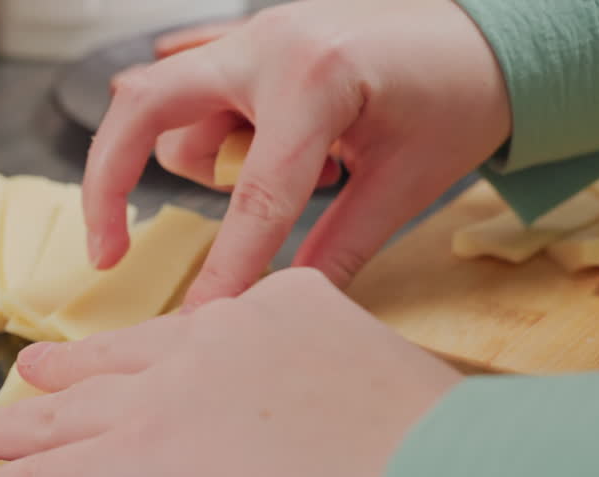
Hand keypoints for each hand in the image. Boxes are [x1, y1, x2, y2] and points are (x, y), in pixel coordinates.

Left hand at [0, 269, 461, 476]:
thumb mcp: (381, 398)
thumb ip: (316, 404)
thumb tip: (286, 445)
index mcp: (285, 313)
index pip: (202, 336)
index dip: (159, 358)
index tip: (137, 365)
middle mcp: (215, 344)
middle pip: (118, 364)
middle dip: (67, 374)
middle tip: (32, 373)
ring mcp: (167, 404)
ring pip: (64, 418)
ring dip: (5, 427)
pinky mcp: (135, 469)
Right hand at [84, 0, 511, 305]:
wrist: (490, 33)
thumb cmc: (459, 99)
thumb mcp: (406, 184)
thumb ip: (338, 248)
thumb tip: (279, 309)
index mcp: (315, 79)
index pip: (253, 196)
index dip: (223, 268)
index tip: (195, 321)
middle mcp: (267, 44)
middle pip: (142, 110)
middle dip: (108, 184)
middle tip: (108, 252)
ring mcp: (250, 34)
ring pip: (172, 111)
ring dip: (203, 158)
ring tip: (297, 172)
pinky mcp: (246, 40)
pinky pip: (187, 85)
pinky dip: (203, 126)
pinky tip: (246, 140)